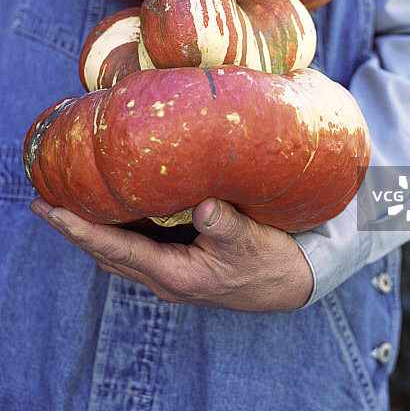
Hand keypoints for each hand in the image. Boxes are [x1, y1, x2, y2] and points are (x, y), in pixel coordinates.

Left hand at [30, 197, 313, 311]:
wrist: (289, 284)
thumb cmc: (270, 260)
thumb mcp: (250, 240)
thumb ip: (224, 223)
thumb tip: (201, 205)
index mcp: (176, 274)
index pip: (117, 249)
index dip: (81, 229)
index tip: (50, 211)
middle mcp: (164, 278)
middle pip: (106, 252)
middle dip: (74, 230)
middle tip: (44, 203)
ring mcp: (169, 274)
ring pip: (118, 252)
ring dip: (91, 231)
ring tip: (67, 205)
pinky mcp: (177, 265)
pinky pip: (135, 248)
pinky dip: (115, 231)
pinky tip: (113, 210)